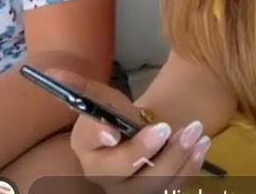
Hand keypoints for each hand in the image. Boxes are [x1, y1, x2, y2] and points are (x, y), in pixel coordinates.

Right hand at [47, 69, 210, 193]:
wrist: (140, 137)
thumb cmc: (118, 117)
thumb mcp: (103, 100)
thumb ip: (84, 90)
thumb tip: (54, 73)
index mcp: (89, 158)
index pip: (96, 157)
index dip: (105, 146)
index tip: (114, 131)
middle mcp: (108, 183)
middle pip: (127, 177)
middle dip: (148, 152)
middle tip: (166, 127)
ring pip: (156, 186)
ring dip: (177, 159)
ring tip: (195, 131)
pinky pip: (176, 187)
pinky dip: (191, 166)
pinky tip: (201, 145)